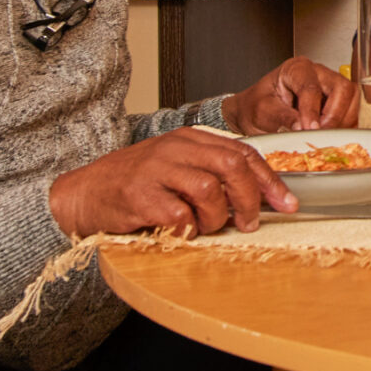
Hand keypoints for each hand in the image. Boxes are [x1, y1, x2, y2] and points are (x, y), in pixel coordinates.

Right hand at [50, 126, 292, 237]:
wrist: (83, 193)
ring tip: (205, 227)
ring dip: (217, 218)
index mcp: (190, 139)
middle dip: (252, 199)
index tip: (286, 203)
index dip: (269, 180)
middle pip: (233, 166)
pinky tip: (180, 231)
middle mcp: (175, 149)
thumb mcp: (176, 167)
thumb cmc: (135, 184)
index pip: (244, 153)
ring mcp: (157, 170)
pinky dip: (189, 229)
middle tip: (250, 223)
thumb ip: (211, 173)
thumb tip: (258, 197)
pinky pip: (181, 216)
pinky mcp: (141, 196)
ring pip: (211, 191)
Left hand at [222, 57, 358, 135]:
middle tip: (320, 133)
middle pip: (342, 89)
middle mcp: (318, 74)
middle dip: (334, 114)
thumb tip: (301, 126)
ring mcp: (330, 87)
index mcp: (296, 69)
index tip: (310, 129)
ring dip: (341, 122)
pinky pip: (351, 114)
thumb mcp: (262, 112)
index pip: (311, 87)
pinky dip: (343, 128)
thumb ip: (281, 118)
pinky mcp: (337, 103)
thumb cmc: (257, 106)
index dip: (312, 110)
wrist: (255, 112)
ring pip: (351, 101)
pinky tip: (328, 136)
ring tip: (322, 136)